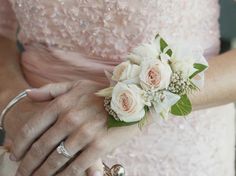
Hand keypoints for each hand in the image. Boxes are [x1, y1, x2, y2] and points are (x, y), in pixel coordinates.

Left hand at [11, 80, 139, 175]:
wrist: (134, 99)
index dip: (20, 144)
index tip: (15, 154)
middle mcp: (70, 119)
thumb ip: (51, 90)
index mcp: (62, 104)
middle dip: (28, 164)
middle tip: (21, 173)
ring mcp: (85, 133)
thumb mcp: (76, 85)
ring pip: (56, 160)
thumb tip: (28, 94)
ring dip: (42, 173)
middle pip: (41, 147)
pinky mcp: (99, 146)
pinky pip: (76, 166)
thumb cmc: (103, 92)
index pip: (32, 127)